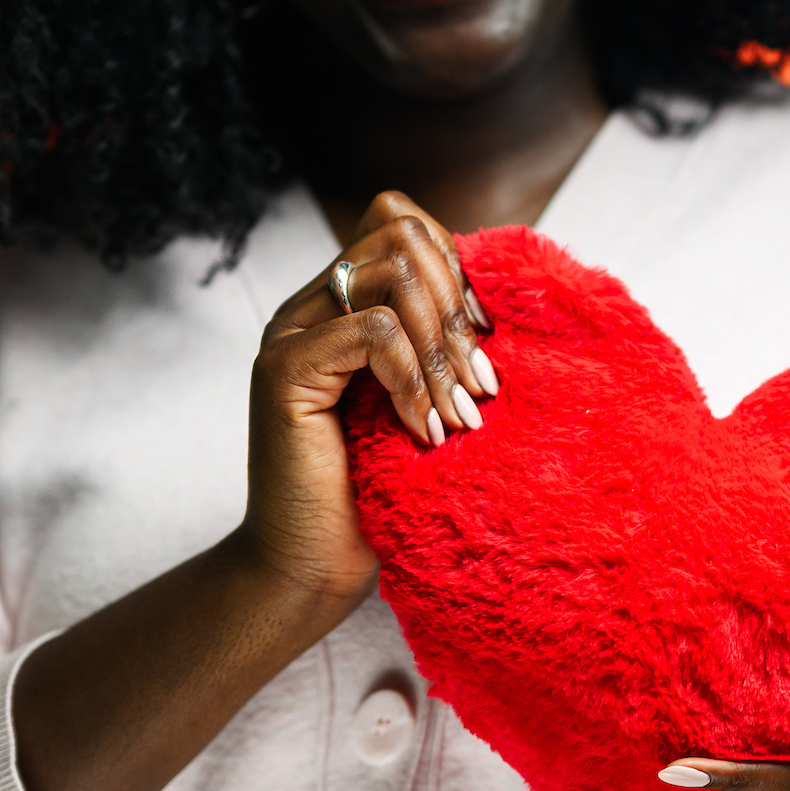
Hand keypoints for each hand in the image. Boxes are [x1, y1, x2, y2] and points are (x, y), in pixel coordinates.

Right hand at [240, 191, 497, 601]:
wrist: (314, 566)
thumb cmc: (378, 496)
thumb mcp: (431, 404)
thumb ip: (446, 347)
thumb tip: (505, 304)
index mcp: (346, 305)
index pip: (407, 224)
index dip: (460, 270)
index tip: (487, 345)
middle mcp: (313, 305)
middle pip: (403, 230)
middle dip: (459, 305)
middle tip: (479, 385)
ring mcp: (292, 332)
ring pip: (394, 270)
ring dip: (443, 344)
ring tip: (459, 415)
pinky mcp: (284, 369)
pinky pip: (374, 331)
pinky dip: (414, 380)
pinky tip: (423, 433)